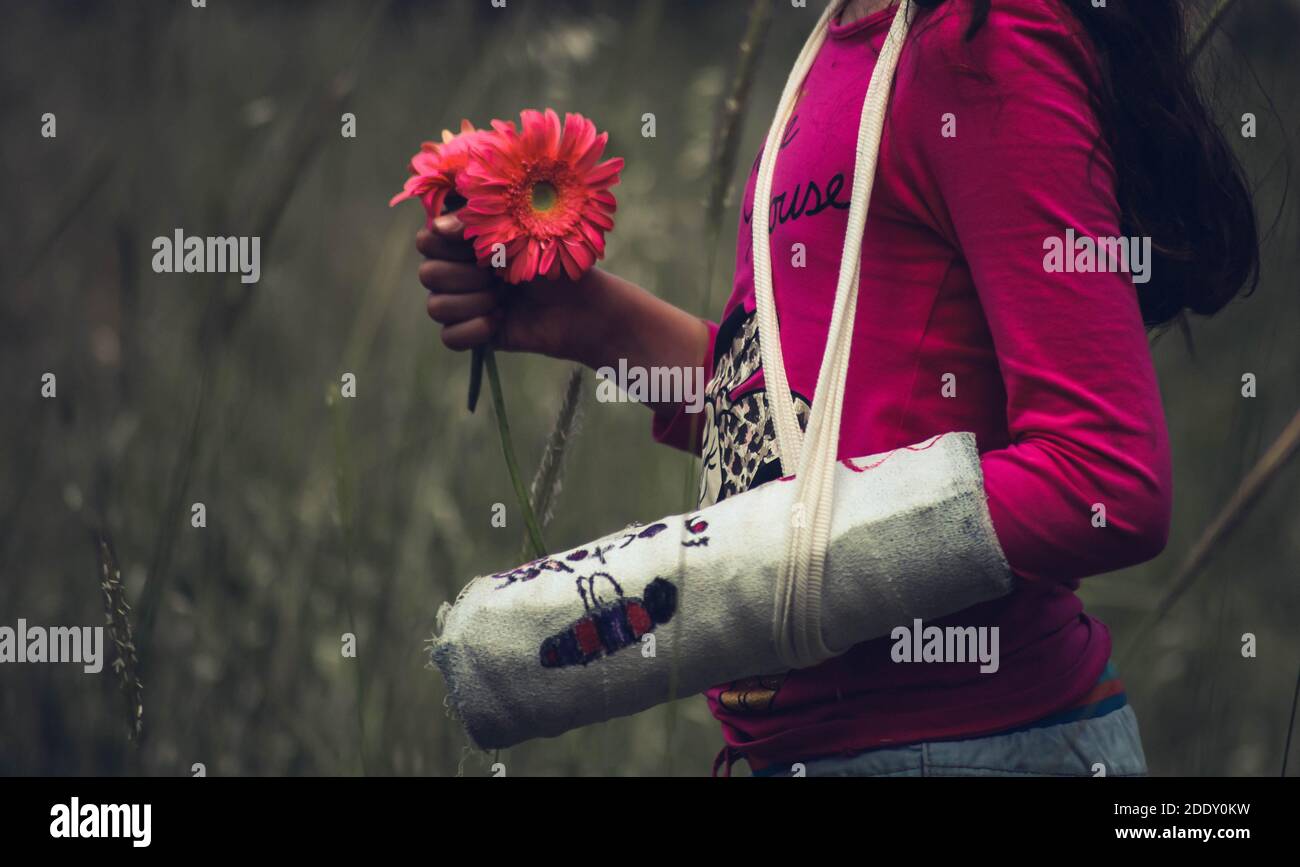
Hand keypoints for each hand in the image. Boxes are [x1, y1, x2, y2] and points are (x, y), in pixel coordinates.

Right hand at [417, 214, 605, 363]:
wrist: (582, 306)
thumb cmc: (555, 260)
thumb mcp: (518, 230)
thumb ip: (476, 221)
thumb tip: (437, 226)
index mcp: (465, 239)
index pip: (426, 239)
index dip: (447, 244)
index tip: (477, 244)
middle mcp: (458, 268)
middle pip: (428, 274)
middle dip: (466, 276)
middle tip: (500, 274)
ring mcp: (464, 301)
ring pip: (436, 307)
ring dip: (473, 302)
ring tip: (504, 298)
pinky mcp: (472, 331)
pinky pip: (449, 337)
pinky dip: (474, 330)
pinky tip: (500, 321)